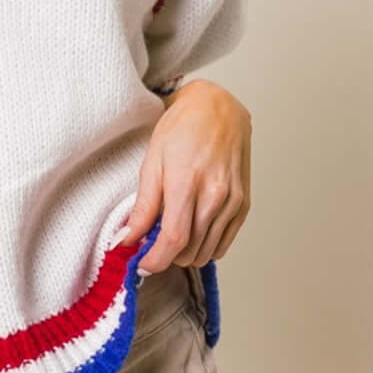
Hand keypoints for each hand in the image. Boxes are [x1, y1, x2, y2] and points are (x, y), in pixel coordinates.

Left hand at [122, 79, 251, 273]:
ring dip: (186, 253)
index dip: (156, 260)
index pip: (174, 239)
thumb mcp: (152, 160)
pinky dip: (206, 246)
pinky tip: (193, 229)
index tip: (143, 265)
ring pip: (208, 251)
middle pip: (191, 250)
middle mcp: (216, 195)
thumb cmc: (182, 127)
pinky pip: (224, 242)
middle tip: (153, 241)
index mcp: (188, 182)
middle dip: (168, 255)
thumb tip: (129, 238)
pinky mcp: (244, 204)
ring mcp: (234, 201)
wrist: (218, 108)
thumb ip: (143, 205)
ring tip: (172, 232)